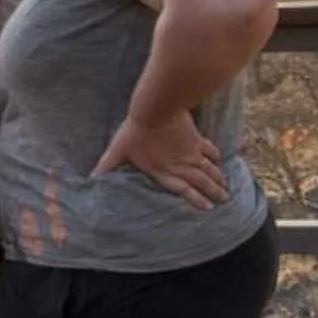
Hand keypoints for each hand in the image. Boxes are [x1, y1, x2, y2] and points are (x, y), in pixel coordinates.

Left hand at [95, 113, 228, 209]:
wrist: (156, 110)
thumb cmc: (135, 131)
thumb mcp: (118, 149)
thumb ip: (107, 164)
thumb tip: (91, 178)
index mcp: (162, 170)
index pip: (181, 189)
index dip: (194, 199)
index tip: (207, 208)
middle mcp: (180, 164)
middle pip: (200, 181)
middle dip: (213, 191)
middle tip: (224, 200)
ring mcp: (189, 152)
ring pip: (207, 169)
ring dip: (218, 179)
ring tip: (226, 188)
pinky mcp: (194, 138)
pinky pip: (209, 150)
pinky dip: (216, 157)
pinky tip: (221, 162)